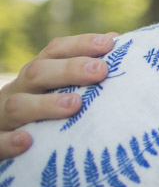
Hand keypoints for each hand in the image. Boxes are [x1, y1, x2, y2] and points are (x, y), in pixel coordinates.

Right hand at [0, 32, 116, 158]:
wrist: (5, 142)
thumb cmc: (46, 115)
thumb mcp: (60, 91)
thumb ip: (86, 75)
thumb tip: (120, 44)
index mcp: (37, 76)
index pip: (55, 51)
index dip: (81, 45)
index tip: (109, 43)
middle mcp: (19, 91)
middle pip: (37, 73)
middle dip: (69, 69)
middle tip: (100, 71)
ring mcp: (3, 118)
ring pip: (17, 106)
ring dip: (45, 104)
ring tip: (74, 105)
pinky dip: (9, 141)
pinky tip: (27, 141)